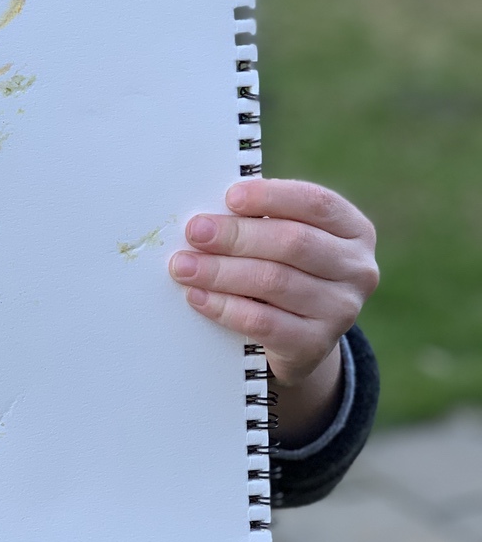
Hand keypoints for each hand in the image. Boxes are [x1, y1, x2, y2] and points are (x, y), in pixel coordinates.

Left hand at [168, 179, 378, 389]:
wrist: (299, 338)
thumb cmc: (285, 269)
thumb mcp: (284, 240)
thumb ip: (259, 221)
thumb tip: (208, 215)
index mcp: (353, 230)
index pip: (316, 203)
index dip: (271, 197)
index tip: (229, 197)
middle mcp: (357, 269)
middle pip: (293, 242)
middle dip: (237, 235)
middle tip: (195, 232)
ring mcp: (341, 310)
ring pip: (274, 281)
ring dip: (221, 271)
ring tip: (183, 265)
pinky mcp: (315, 344)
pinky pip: (263, 322)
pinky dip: (224, 306)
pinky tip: (197, 296)